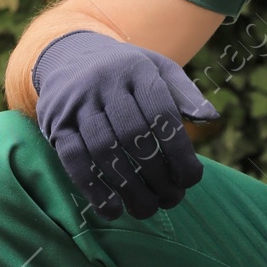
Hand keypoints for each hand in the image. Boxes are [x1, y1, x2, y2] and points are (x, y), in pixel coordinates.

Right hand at [32, 29, 218, 221]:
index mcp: (136, 69)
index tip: (191, 180)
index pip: (162, 113)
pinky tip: (112, 209)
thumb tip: (210, 118)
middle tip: (172, 200)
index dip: (179, 151)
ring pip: (103, 150)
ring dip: (128, 187)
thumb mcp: (158, 70)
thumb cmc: (126, 72)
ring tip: (147, 210)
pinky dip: (93, 188)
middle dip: (157, 174)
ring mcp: (76, 103)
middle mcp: (104, 82)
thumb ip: (185, 93)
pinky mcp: (55, 123)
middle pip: (133, 135)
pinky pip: (73, 160)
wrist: (69, 56)